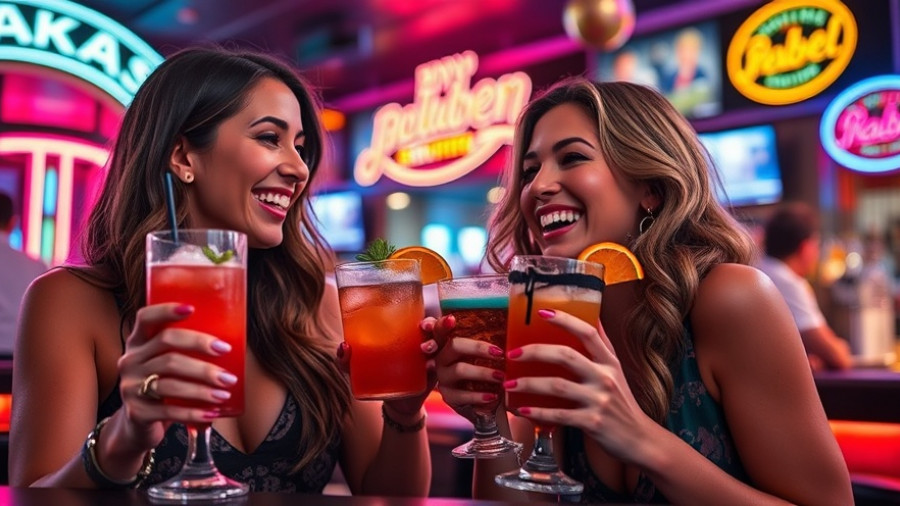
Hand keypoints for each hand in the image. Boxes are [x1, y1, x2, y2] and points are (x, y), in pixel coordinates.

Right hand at [116, 303, 237, 451]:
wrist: (138, 424)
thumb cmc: (164, 386)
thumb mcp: (167, 364)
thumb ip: (185, 350)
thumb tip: (231, 343)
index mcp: (138, 343)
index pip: (145, 318)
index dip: (166, 310)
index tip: (192, 308)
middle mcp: (131, 361)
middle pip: (166, 345)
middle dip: (199, 345)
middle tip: (225, 350)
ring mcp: (131, 387)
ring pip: (170, 381)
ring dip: (202, 386)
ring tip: (225, 390)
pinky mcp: (137, 413)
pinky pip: (169, 411)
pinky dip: (194, 412)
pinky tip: (212, 412)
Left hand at [336, 318, 442, 416]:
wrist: (394, 403)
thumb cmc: (378, 377)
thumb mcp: (361, 368)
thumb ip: (347, 361)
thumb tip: (344, 346)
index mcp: (409, 333)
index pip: (423, 317)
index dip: (426, 314)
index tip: (421, 320)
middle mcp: (425, 342)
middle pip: (438, 327)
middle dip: (437, 325)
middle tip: (424, 328)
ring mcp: (433, 358)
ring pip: (444, 344)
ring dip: (439, 341)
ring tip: (425, 349)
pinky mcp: (436, 374)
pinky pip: (445, 367)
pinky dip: (439, 365)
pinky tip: (431, 367)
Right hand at [429, 314, 505, 423]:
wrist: (479, 401)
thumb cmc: (484, 371)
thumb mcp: (484, 356)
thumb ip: (489, 340)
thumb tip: (511, 322)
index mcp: (449, 343)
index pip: (441, 329)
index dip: (443, 323)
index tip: (452, 319)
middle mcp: (442, 358)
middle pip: (454, 345)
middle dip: (478, 348)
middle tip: (500, 353)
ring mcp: (443, 377)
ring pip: (460, 370)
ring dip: (483, 372)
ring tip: (501, 376)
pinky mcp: (448, 396)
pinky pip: (462, 395)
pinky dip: (479, 395)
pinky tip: (493, 396)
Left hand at [503, 309, 654, 462]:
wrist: (639, 439)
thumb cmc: (622, 403)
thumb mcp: (616, 371)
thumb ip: (602, 347)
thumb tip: (594, 316)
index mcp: (609, 362)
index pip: (588, 332)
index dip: (565, 320)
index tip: (542, 312)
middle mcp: (605, 377)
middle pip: (566, 355)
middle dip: (535, 352)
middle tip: (512, 354)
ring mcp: (599, 400)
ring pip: (557, 385)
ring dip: (528, 383)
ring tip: (509, 384)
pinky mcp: (592, 422)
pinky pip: (558, 414)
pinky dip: (538, 412)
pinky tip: (522, 409)